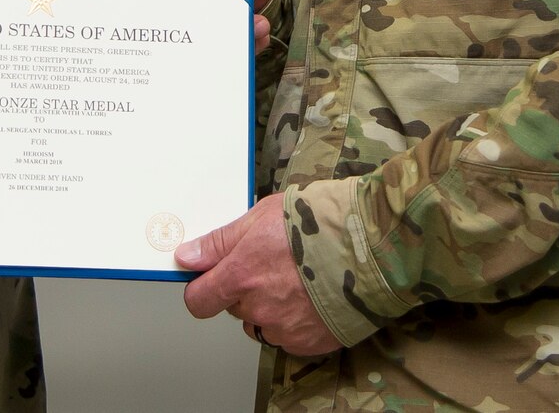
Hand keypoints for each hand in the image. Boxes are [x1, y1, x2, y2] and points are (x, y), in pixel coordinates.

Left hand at [177, 194, 339, 355]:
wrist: (371, 245)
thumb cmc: (320, 223)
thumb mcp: (261, 217)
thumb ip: (220, 242)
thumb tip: (187, 257)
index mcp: (242, 275)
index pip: (198, 300)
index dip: (202, 289)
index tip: (209, 280)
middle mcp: (259, 308)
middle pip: (235, 307)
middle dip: (246, 289)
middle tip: (274, 264)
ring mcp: (285, 328)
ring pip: (262, 322)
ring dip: (271, 307)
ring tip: (298, 279)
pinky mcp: (309, 342)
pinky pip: (290, 335)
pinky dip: (297, 320)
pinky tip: (314, 295)